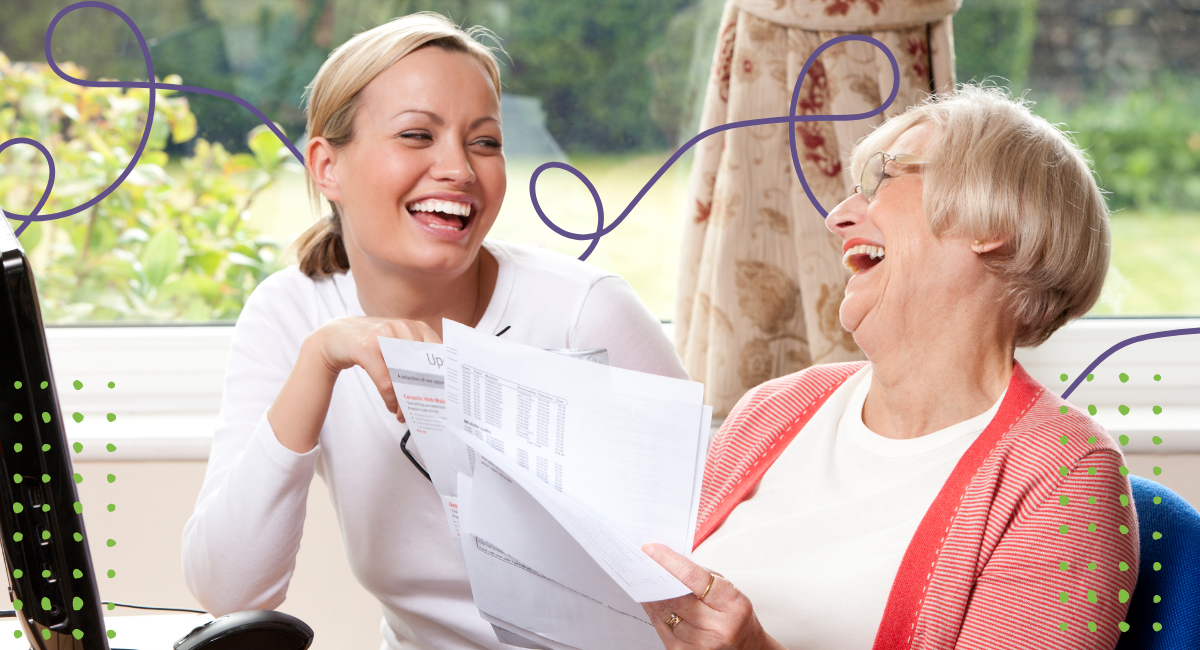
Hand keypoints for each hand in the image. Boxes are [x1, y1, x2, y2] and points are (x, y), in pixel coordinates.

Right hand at [309, 317, 440, 418]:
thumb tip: (439, 390)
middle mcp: (403, 327)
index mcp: (418, 327)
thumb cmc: (375, 345)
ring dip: (406, 402)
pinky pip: (385, 382)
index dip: (443, 378)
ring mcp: (383, 335)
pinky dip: (390, 400)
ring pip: (404, 377)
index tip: (444, 397)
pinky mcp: (365, 347)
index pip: (440, 354)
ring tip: (404, 414)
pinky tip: (391, 407)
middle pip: (423, 368)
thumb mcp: (399, 346)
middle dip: (424, 394)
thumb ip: (418, 360)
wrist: (338, 335)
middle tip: (423, 412)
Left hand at [641, 544, 782, 649]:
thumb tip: (668, 562)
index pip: (693, 577)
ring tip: (642, 577)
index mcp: (732, 605)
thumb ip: (700, 576)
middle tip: (641, 561)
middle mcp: (718, 627)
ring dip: (650, 594)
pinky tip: (649, 599)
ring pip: (664, 613)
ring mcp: (701, 644)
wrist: (746, 648)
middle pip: (675, 597)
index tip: (652, 549)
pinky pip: (660, 627)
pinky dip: (653, 611)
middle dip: (655, 577)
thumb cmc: (735, 615)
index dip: (668, 561)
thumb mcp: (728, 590)